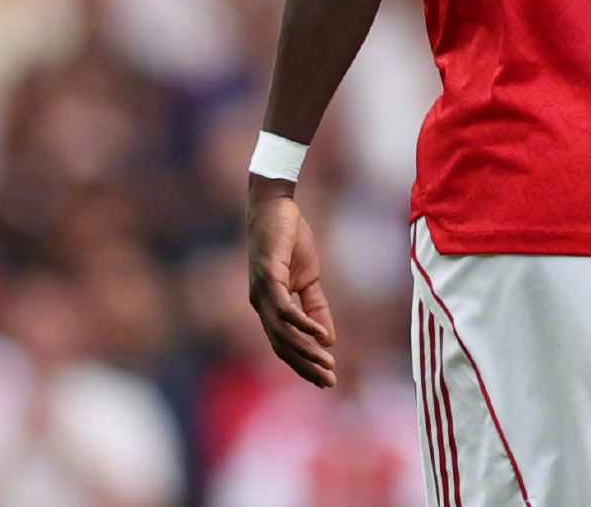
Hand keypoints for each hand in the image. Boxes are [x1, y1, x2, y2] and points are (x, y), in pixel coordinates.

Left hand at [247, 180, 337, 387]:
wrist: (276, 207)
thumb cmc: (289, 240)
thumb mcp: (309, 278)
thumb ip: (316, 308)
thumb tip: (328, 340)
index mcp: (270, 307)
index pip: (285, 344)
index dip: (303, 364)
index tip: (325, 380)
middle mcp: (262, 305)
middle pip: (282, 346)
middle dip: (305, 366)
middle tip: (328, 381)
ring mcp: (262, 292)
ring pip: (281, 332)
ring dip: (305, 350)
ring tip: (327, 362)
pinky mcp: (268, 276)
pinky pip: (284, 308)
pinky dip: (302, 323)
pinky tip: (319, 333)